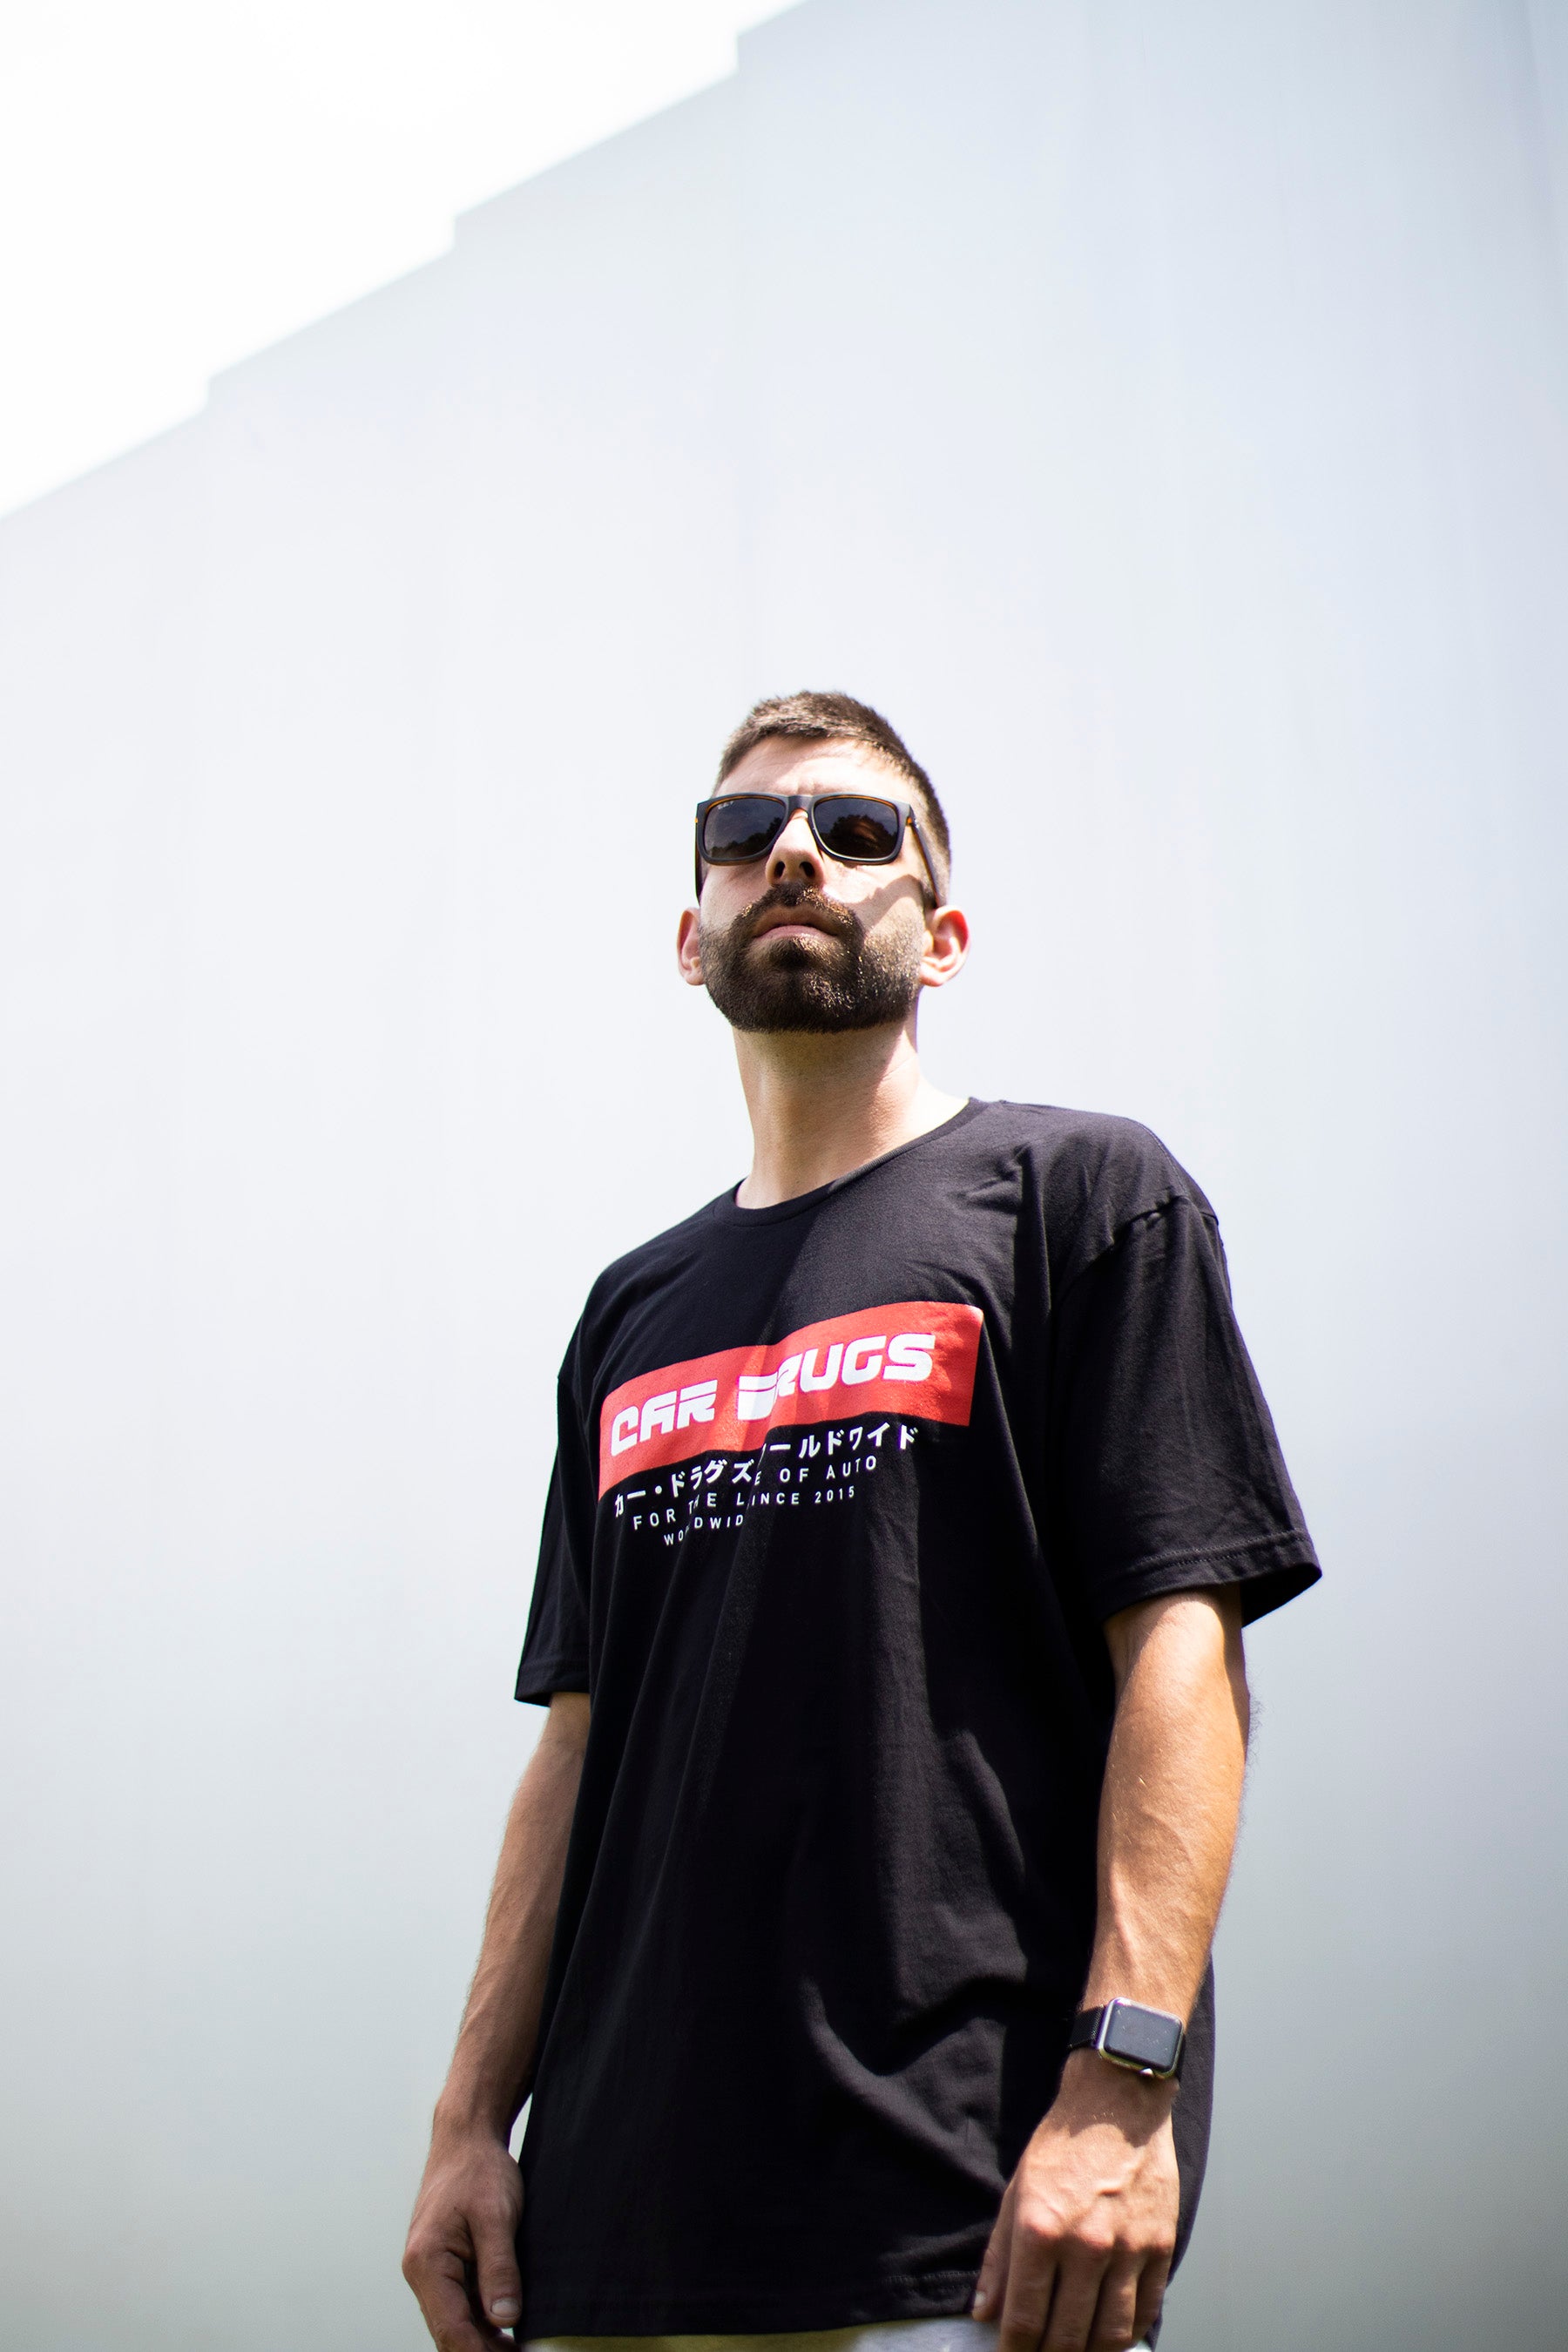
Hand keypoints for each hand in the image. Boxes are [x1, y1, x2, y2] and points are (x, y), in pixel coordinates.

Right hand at [403, 2123, 524, 2350]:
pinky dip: (482, 2322)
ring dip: (484, 2341)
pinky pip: (461, 2305)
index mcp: (427, 2262)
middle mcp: (422, 2273)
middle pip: (450, 2332)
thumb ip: (499, 2268)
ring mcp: (433, 2271)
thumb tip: (505, 2319)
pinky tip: (508, 2332)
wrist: (466, 2137)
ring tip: (520, 2350)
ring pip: (455, 2322)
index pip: (451, 2327)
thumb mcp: (496, 2215)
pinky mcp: (446, 2267)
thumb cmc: (478, 2168)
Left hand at [971, 2054, 1177, 2351]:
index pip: (1025, 2319)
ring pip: (1110, 2336)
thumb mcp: (1015, 2193)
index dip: (1015, 2351)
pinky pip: (1145, 2311)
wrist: (1116, 2103)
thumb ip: (998, 2258)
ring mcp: (1126, 2248)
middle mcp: (1084, 2245)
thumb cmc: (1062, 2145)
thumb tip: (984, 2312)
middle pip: (1067, 2337)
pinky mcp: (1159, 2246)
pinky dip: (1128, 2334)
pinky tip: (1112, 2336)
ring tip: (1076, 2351)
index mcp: (1040, 2229)